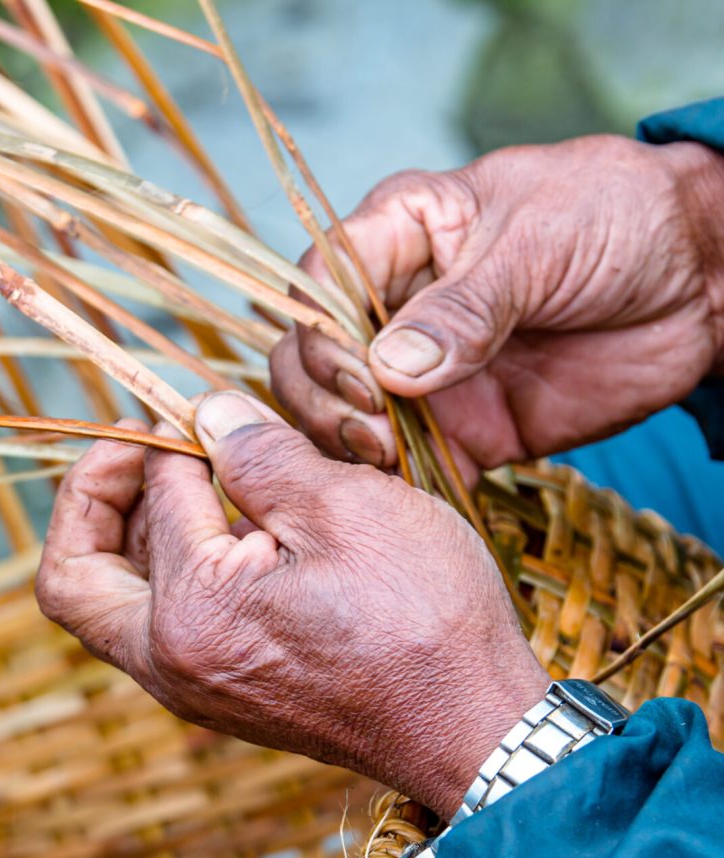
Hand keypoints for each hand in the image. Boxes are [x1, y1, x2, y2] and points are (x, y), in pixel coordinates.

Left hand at [36, 393, 549, 818]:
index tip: (209, 410)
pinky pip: (160, 626)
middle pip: (75, 576)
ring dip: (130, 533)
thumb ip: (258, 452)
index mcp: (190, 614)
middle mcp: (171, 664)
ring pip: (114, 603)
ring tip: (186, 479)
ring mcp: (193, 687)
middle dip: (90, 498)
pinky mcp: (222, 693)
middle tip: (132, 448)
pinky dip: (170, 569)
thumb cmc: (425, 620)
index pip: (151, 493)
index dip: (175, 435)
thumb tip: (206, 414)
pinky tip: (227, 530)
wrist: (473, 727)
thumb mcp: (346, 507)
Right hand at [272, 135, 723, 478]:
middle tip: (373, 432)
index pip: (317, 288)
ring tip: (388, 463)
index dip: (320, 338)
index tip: (363, 379)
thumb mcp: (537, 241)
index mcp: (397, 236)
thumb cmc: (616, 218)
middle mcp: (392, 310)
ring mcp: (421, 376)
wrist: (701, 281)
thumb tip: (390, 367)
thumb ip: (464, 307)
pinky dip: (400, 489)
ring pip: (345, 419)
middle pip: (311, 362)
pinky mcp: (460, 430)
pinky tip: (410, 500)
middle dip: (325, 402)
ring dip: (351, 450)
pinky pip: (409, 467)